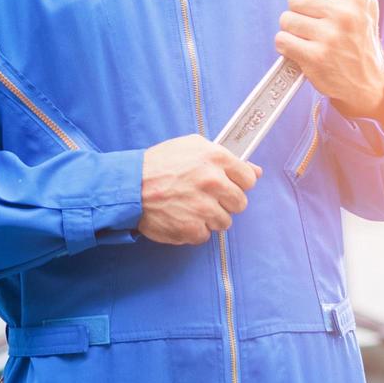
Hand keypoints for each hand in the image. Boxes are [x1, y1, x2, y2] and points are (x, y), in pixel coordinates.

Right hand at [138, 135, 261, 244]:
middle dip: (225, 201)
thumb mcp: (191, 147)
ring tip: (190, 206)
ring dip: (210, 217)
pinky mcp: (192, 229)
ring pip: (225, 222)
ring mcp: (204, 207)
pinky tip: (181, 217)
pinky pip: (205, 235)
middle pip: (240, 203)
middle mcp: (213, 182)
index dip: (238, 183)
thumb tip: (255, 171)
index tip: (227, 184)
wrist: (129, 187)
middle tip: (205, 197)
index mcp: (215, 158)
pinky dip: (194, 229)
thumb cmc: (158, 164)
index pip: (248, 178)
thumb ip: (225, 156)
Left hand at [275, 0, 383, 121]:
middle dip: (299, 13)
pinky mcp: (315, 58)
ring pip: (286, 19)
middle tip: (314, 26)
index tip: (321, 8)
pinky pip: (282, 40)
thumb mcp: (354, 6)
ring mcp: (330, 37)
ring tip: (309, 39)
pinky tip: (301, 50)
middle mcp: (345, 15)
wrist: (368, 83)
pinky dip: (287, 46)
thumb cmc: (358, 41)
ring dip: (293, 31)